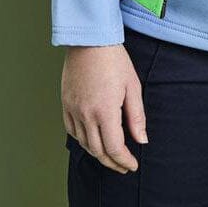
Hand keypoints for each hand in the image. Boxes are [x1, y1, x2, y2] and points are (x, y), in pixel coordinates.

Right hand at [61, 43, 147, 173]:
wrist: (90, 40)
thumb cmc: (113, 58)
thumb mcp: (132, 85)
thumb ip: (136, 116)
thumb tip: (141, 139)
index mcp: (105, 110)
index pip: (114, 148)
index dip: (124, 160)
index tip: (132, 165)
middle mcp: (86, 114)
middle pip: (98, 150)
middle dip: (112, 162)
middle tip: (123, 166)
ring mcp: (73, 110)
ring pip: (84, 143)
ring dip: (98, 153)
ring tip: (110, 155)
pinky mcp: (65, 104)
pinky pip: (71, 131)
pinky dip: (82, 140)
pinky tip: (91, 139)